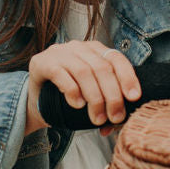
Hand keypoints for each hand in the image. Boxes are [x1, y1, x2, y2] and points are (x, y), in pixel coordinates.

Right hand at [26, 40, 140, 135]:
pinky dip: (72, 91)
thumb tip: (119, 121)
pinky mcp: (41, 62)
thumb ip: (106, 102)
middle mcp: (77, 47)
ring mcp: (58, 52)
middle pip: (101, 67)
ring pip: (83, 71)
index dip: (127, 77)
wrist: (36, 99)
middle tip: (115, 117)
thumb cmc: (68, 97)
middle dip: (112, 95)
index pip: (116, 58)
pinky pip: (61, 74)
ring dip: (94, 97)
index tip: (134, 97)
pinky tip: (77, 105)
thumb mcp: (91, 94)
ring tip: (97, 118)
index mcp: (94, 49)